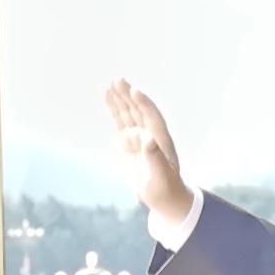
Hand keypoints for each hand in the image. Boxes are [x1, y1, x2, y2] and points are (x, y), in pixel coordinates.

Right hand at [101, 77, 192, 229]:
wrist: (161, 195)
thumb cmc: (166, 187)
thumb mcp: (162, 176)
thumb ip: (156, 158)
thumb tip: (148, 141)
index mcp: (161, 139)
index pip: (153, 117)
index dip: (144, 104)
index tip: (135, 91)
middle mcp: (150, 133)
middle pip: (139, 110)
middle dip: (129, 95)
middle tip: (118, 80)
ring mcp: (138, 135)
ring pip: (129, 112)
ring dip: (121, 98)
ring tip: (112, 83)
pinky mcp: (127, 140)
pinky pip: (120, 120)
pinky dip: (114, 108)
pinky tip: (108, 95)